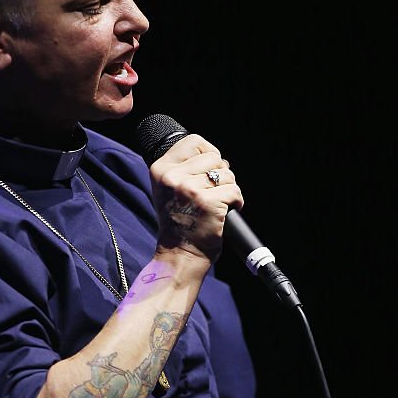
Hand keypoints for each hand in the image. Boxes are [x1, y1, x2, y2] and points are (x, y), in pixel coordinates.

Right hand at [149, 133, 242, 261]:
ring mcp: (189, 189)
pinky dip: (236, 202)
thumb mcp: (168, 190)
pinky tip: (225, 212)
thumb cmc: (179, 224)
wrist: (180, 255)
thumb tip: (216, 157)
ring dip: (228, 189)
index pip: (193, 142)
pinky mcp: (208, 202)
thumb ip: (184, 169)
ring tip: (217, 204)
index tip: (209, 171)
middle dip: (220, 175)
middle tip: (212, 194)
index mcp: (161, 170)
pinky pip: (234, 191)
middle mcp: (172, 177)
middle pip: (214, 157)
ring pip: (227, 174)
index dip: (208, 154)